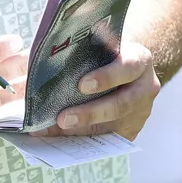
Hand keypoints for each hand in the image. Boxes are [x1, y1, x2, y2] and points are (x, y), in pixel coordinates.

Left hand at [35, 41, 159, 139]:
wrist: (131, 67)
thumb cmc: (108, 51)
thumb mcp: (104, 42)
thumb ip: (84, 48)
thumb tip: (36, 58)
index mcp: (139, 60)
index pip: (127, 67)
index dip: (106, 77)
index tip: (81, 85)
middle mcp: (145, 87)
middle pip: (121, 104)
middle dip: (90, 113)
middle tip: (62, 118)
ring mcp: (141, 111)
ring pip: (114, 126)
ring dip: (83, 130)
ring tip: (55, 130)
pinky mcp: (132, 130)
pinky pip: (108, 139)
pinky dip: (84, 140)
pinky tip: (60, 138)